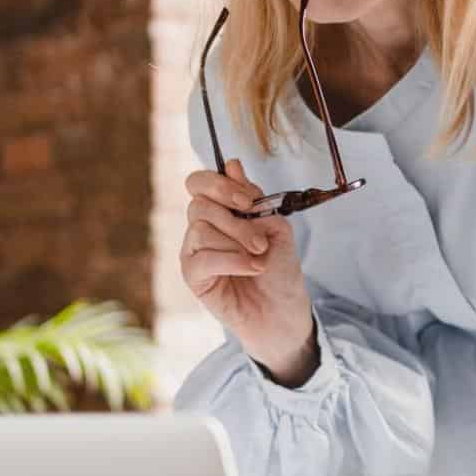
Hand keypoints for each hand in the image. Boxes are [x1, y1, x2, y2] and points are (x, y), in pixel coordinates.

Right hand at [180, 159, 316, 383]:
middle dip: (236, 219)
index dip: (219, 184)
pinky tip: (252, 268)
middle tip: (262, 239)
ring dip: (238, 241)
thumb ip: (253, 198)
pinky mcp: (193, 276)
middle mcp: (202, 228)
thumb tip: (232, 165)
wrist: (283, 310)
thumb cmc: (280, 270)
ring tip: (260, 257)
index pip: (199, 182)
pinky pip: (202, 258)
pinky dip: (232, 260)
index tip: (248, 201)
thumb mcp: (276, 226)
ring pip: (201, 229)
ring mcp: (194, 252)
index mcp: (220, 211)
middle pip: (199, 203)